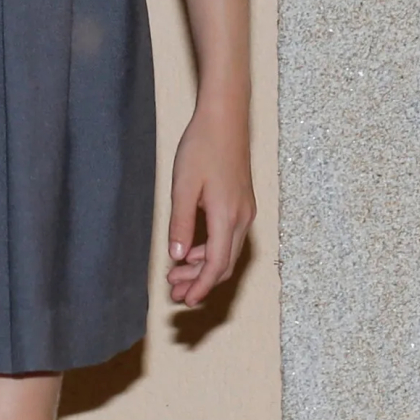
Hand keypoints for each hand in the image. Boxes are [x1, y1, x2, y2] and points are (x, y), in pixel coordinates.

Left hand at [165, 100, 253, 306]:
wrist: (225, 117)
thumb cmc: (202, 147)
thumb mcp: (183, 186)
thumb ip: (181, 224)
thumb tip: (177, 258)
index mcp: (227, 217)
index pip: (216, 265)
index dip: (201, 287)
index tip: (185, 301)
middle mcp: (242, 219)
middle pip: (224, 264)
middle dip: (200, 282)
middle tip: (174, 292)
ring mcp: (245, 211)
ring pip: (227, 252)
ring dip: (204, 267)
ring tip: (177, 274)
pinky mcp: (242, 203)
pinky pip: (229, 238)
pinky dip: (211, 250)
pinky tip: (192, 251)